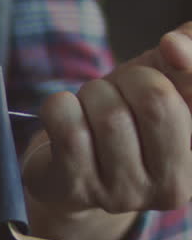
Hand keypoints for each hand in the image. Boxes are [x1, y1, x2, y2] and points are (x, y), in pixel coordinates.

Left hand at [23, 23, 191, 217]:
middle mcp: (175, 186)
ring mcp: (125, 194)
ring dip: (92, 94)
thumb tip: (175, 45)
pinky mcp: (77, 192)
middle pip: (157, 101)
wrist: (71, 166)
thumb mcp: (168, 77)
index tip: (168, 46)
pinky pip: (70, 131)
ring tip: (90, 106)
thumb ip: (189, 47)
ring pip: (110, 116)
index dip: (187, 61)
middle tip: (118, 90)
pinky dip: (60, 106)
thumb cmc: (129, 115)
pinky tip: (62, 114)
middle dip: (130, 80)